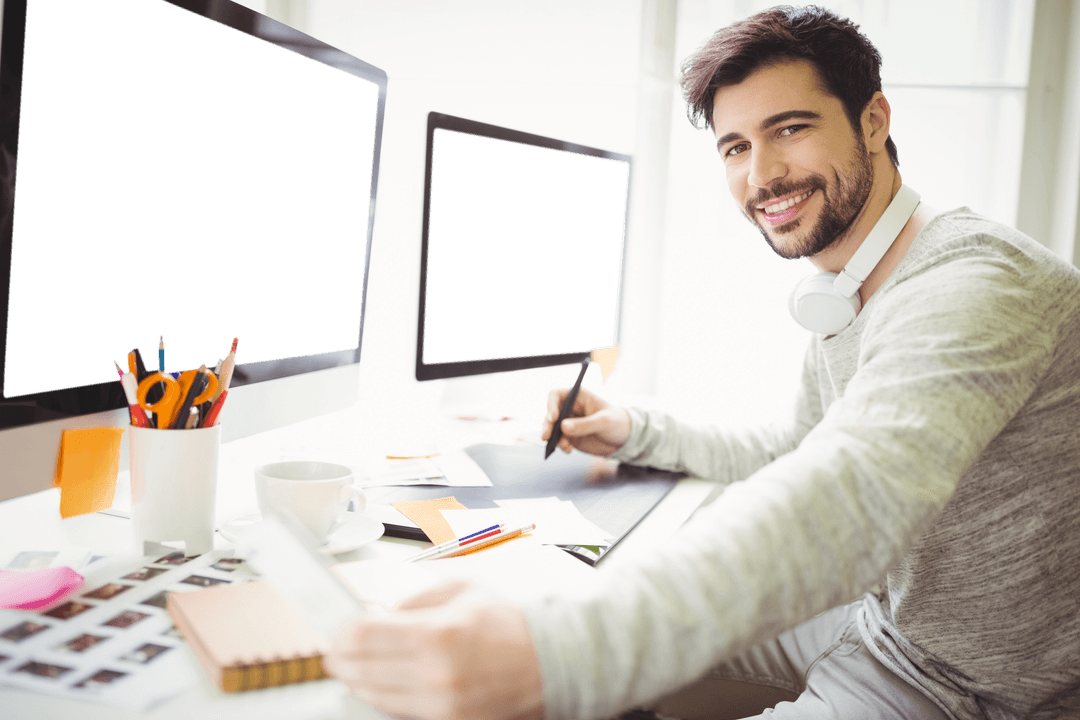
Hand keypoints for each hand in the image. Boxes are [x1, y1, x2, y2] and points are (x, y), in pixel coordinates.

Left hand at [325, 580, 543, 719]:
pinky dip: (383, 696)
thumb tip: (374, 614)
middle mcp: (436, 676)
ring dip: (359, 680)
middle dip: (342, 658)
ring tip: (357, 664)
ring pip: (374, 698)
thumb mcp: (459, 592)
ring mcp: (441, 707)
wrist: (550, 662)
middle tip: (338, 648)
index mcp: (438, 635)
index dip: (341, 634)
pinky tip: (382, 681)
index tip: (338, 630)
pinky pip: (398, 712)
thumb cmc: (509, 624)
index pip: (363, 638)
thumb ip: (412, 602)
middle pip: (360, 672)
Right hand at [541, 386, 630, 456]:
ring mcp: (569, 423)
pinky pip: (559, 440)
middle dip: (547, 425)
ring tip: (565, 446)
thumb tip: (563, 427)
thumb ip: (585, 424)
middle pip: (550, 413)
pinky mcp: (571, 437)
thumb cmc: (618, 422)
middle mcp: (570, 408)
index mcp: (578, 396)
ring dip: (554, 438)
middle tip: (546, 437)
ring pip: (552, 428)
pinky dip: (561, 446)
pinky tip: (569, 450)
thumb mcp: (604, 422)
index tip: (553, 418)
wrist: (624, 439)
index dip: (551, 405)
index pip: (556, 395)